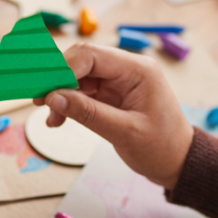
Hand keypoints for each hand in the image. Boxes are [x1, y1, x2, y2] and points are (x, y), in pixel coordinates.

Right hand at [34, 43, 192, 189]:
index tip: (44, 91)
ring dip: (60, 95)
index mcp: (138, 70)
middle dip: (58, 80)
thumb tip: (53, 97)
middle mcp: (127, 69)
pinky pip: (83, 92)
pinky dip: (68, 104)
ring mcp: (119, 81)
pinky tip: (57, 120)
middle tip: (38, 101)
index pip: (91, 55)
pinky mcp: (112, 94)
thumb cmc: (162, 147)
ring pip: (78, 77)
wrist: (178, 162)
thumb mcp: (124, 132)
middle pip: (81, 62)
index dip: (63, 69)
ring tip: (50, 118)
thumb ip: (88, 113)